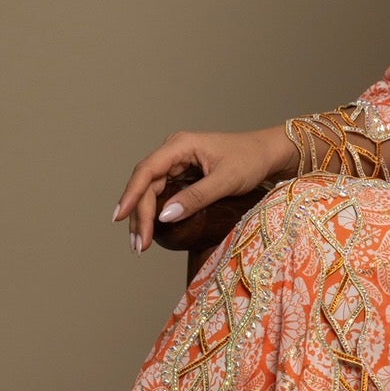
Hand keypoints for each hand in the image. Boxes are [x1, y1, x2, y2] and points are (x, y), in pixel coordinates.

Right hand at [112, 126, 297, 253]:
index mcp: (180, 145)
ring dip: (144, 217)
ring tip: (140, 244)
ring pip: (151, 191)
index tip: (121, 218)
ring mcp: (177, 163)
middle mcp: (173, 152)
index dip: (131, 195)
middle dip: (139, 215)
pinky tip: (151, 230)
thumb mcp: (226, 180)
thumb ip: (196, 198)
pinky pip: (162, 193)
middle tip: (139, 245)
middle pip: (145, 184)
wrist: (268, 154)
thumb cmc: (251, 159)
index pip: (147, 171)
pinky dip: (155, 213)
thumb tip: (165, 217)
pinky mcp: (183, 175)